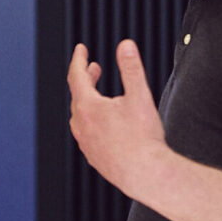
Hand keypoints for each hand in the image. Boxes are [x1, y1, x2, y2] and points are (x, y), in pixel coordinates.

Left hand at [67, 40, 168, 196]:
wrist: (145, 175)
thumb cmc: (143, 137)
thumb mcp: (139, 96)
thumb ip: (131, 69)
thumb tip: (125, 45)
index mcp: (87, 107)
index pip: (76, 76)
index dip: (79, 60)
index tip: (81, 49)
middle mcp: (81, 125)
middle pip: (78, 96)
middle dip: (85, 79)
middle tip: (94, 69)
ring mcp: (85, 143)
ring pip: (80, 116)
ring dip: (88, 101)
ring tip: (100, 96)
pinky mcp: (93, 157)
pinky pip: (87, 134)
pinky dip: (92, 121)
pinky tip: (106, 125)